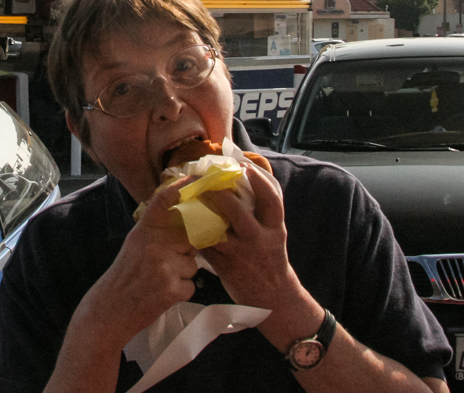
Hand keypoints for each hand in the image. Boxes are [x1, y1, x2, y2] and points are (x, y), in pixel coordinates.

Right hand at [76, 177, 198, 349]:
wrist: (109, 310)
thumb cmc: (125, 277)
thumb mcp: (135, 245)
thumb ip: (156, 232)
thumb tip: (186, 223)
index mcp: (142, 231)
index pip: (163, 202)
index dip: (181, 187)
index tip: (195, 178)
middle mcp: (153, 244)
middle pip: (188, 238)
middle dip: (184, 252)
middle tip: (162, 265)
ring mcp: (163, 266)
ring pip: (192, 264)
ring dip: (182, 275)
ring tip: (159, 282)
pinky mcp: (172, 288)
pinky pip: (191, 285)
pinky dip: (181, 292)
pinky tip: (162, 295)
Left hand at [199, 163, 299, 308]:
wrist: (274, 298)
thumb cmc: (271, 258)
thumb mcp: (275, 234)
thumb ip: (263, 212)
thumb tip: (244, 180)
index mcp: (276, 229)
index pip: (272, 199)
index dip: (259, 179)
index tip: (243, 165)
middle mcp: (260, 239)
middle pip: (239, 211)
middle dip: (221, 193)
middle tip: (208, 179)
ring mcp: (241, 253)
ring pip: (218, 229)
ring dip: (203, 212)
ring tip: (194, 196)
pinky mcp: (225, 265)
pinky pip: (208, 244)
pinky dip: (197, 231)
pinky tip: (187, 219)